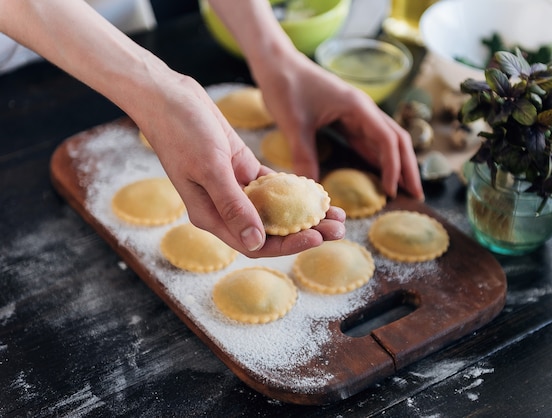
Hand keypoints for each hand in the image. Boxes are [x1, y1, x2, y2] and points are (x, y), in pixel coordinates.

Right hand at [136, 76, 344, 257]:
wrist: (170, 97)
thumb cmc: (182, 131)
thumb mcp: (209, 169)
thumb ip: (232, 205)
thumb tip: (257, 241)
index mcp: (211, 216)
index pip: (255, 243)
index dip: (288, 245)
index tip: (317, 237)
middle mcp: (224, 208)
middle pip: (271, 230)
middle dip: (306, 232)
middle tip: (340, 229)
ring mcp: (234, 189)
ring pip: (276, 210)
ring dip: (306, 213)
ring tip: (337, 215)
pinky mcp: (242, 169)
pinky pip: (272, 187)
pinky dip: (294, 191)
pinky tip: (318, 193)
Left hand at [251, 51, 424, 200]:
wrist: (277, 64)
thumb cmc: (286, 86)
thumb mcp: (294, 124)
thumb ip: (304, 156)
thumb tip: (313, 190)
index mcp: (357, 107)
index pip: (387, 139)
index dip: (393, 166)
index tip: (392, 190)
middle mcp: (364, 110)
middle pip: (397, 140)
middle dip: (408, 167)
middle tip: (417, 195)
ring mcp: (358, 115)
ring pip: (387, 141)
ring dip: (398, 164)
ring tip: (406, 190)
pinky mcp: (348, 120)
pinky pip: (370, 142)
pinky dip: (380, 160)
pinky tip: (383, 176)